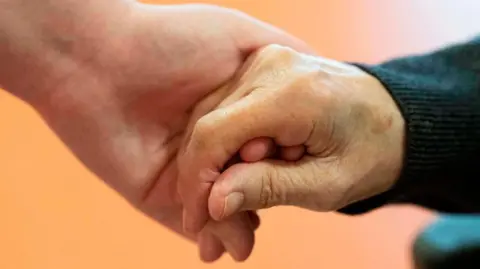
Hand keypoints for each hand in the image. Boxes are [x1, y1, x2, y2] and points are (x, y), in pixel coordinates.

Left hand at [25, 4, 311, 261]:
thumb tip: (317, 66)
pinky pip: (200, 222)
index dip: (290, 157)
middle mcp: (214, 144)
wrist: (96, 62)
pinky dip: (223, 235)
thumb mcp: (240, 38)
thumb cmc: (170, 41)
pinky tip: (238, 244)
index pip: (273, 145)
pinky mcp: (163, 195)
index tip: (305, 161)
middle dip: (271, 196)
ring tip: (250, 237)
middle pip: (255, 180)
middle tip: (288, 202)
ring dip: (245, 224)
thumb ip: (281, 51)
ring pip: (231, 206)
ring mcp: (190, 172)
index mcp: (233, 111)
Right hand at [179, 44, 404, 230]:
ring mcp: (263, 63)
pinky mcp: (259, 71)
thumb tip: (214, 202)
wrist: (395, 117)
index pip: (215, 134)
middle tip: (214, 229)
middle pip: (207, 128)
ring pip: (210, 122)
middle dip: (203, 182)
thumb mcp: (327, 184)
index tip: (198, 221)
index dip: (196, 182)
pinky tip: (243, 176)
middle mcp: (271, 67)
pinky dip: (227, 150)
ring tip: (237, 206)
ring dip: (215, 168)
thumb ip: (269, 188)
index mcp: (293, 94)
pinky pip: (225, 113)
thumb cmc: (370, 152)